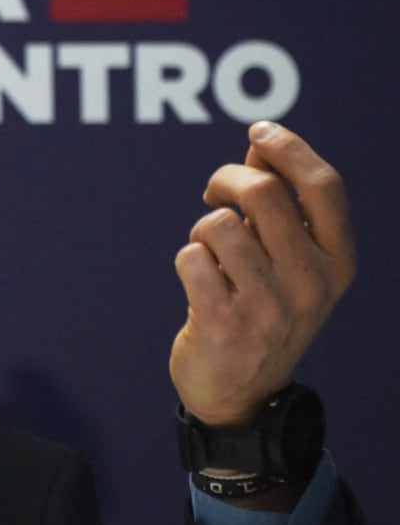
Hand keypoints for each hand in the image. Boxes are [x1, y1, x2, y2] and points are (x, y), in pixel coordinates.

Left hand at [170, 121, 354, 425]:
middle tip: (214, 195)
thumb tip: (262, 142)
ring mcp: (269, 307)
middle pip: (263, 193)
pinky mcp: (223, 323)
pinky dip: (187, 260)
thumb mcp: (288, 261)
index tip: (260, 130)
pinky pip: (190, 258)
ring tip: (210, 253)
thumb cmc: (261, 309)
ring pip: (219, 224)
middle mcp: (311, 284)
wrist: (240, 393)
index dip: (290, 149)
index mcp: (338, 263)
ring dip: (203, 229)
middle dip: (228, 180)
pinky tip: (198, 281)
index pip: (324, 187)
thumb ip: (279, 204)